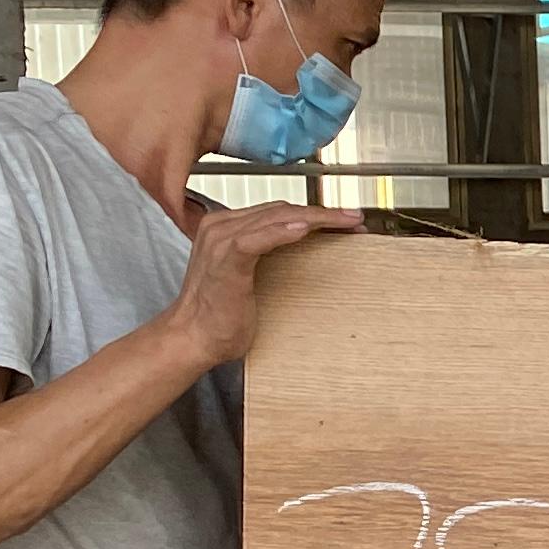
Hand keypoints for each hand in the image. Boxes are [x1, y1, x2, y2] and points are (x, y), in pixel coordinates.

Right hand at [164, 201, 361, 367]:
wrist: (193, 337)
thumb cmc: (221, 314)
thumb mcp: (251, 279)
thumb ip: (270, 259)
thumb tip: (307, 254)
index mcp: (226, 229)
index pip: (278, 212)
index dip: (315, 214)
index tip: (347, 221)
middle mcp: (222, 228)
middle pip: (282, 211)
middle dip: (323, 214)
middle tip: (355, 219)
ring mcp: (221, 241)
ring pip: (276, 219)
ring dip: (315, 218)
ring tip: (346, 221)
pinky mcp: (225, 260)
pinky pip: (257, 239)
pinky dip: (282, 232)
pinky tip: (306, 229)